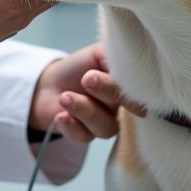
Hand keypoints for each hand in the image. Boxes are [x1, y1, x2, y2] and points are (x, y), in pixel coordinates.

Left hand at [28, 42, 147, 144]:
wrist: (50, 82)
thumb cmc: (80, 66)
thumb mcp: (99, 53)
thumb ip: (117, 56)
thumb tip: (133, 62)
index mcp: (126, 87)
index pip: (139, 91)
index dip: (133, 89)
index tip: (122, 80)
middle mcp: (119, 108)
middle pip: (123, 107)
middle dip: (106, 90)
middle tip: (88, 79)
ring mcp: (104, 123)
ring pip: (105, 128)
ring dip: (83, 110)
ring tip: (65, 97)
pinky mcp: (85, 136)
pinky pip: (84, 137)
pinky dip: (71, 126)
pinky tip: (61, 116)